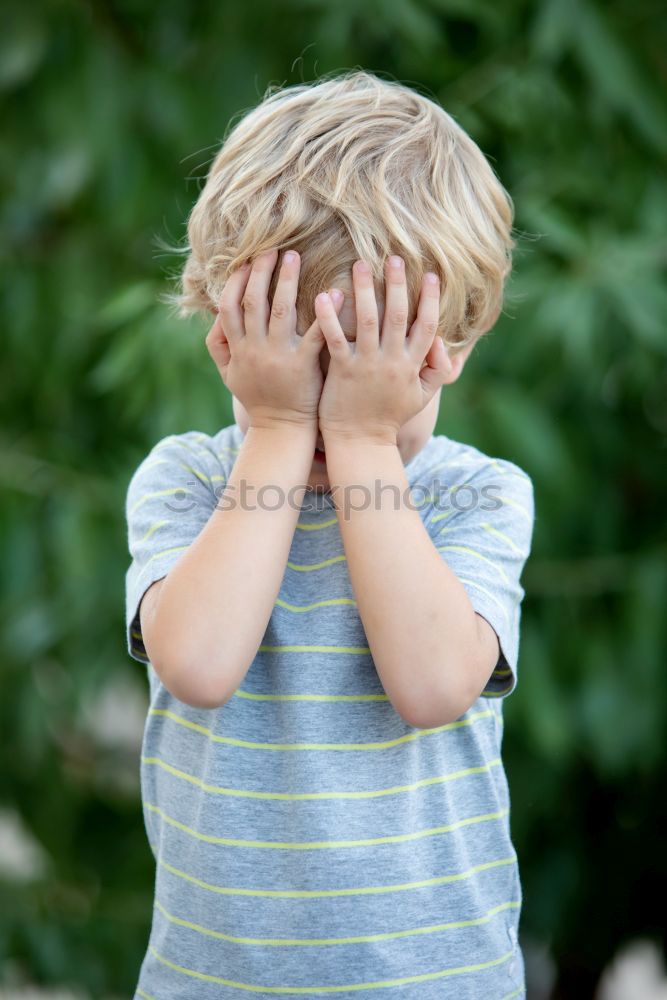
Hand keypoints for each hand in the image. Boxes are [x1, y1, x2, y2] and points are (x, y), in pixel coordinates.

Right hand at [205, 248, 343, 431]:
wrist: (280, 430)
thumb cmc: (258, 399)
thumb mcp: (229, 375)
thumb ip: (219, 345)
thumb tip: (216, 316)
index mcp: (238, 348)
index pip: (230, 306)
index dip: (236, 280)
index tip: (246, 260)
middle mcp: (255, 349)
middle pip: (254, 301)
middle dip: (262, 271)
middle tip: (274, 247)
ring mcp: (278, 357)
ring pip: (280, 310)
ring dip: (287, 280)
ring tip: (295, 256)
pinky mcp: (303, 366)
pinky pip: (315, 334)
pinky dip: (325, 312)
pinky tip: (336, 292)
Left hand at [314, 256, 452, 442]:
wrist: (361, 443)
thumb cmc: (389, 417)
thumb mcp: (420, 397)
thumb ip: (434, 370)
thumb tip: (442, 343)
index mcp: (412, 366)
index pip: (427, 326)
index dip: (431, 300)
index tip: (430, 274)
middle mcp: (392, 362)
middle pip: (398, 316)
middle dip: (397, 285)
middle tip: (394, 257)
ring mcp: (367, 366)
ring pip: (368, 321)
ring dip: (365, 291)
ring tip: (360, 264)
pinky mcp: (343, 372)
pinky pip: (336, 339)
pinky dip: (330, 317)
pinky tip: (325, 294)